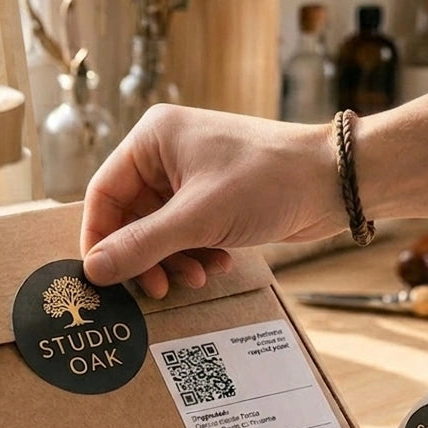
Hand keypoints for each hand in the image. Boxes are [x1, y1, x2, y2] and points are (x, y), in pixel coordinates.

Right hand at [80, 103, 342, 297]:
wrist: (334, 181)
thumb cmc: (267, 181)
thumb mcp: (197, 218)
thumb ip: (141, 246)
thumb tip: (93, 271)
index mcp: (152, 139)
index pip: (103, 194)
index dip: (100, 239)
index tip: (103, 277)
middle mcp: (166, 153)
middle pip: (131, 218)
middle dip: (146, 256)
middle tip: (157, 288)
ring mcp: (192, 175)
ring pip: (159, 231)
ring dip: (174, 260)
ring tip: (197, 278)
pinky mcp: (215, 196)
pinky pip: (187, 233)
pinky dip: (196, 254)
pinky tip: (219, 264)